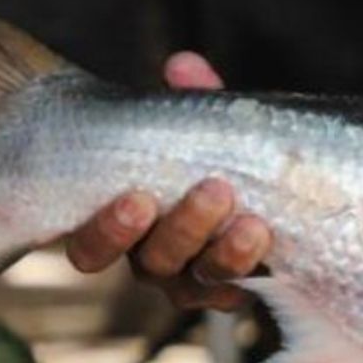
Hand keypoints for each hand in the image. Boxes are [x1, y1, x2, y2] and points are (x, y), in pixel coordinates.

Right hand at [63, 52, 273, 310]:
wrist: (269, 189)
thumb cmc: (214, 153)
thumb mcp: (206, 125)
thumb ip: (194, 101)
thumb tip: (182, 65)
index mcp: (126, 221)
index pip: (93, 244)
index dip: (108, 230)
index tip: (137, 198)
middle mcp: (151, 258)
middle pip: (151, 263)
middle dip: (182, 229)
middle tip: (215, 191)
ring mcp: (191, 280)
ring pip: (194, 282)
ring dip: (224, 253)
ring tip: (254, 223)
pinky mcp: (231, 290)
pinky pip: (233, 298)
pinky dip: (249, 280)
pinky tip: (269, 264)